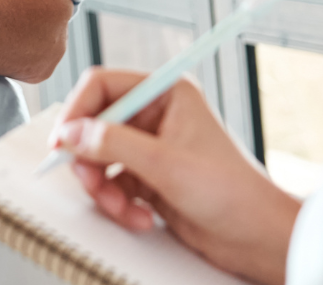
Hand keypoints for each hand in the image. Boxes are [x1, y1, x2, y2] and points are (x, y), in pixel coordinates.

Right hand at [50, 68, 300, 284]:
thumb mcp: (166, 165)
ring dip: (104, 188)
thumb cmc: (233, 192)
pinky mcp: (149, 178)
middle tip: (92, 184)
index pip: (102, 85)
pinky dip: (118, 204)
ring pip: (100, 159)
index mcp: (166, 93)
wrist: (259, 237)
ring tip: (123, 209)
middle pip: (95, 125)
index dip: (78, 112)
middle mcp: (156, 115)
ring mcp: (151, 148)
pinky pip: (113, 184)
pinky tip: (139, 217)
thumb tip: (71, 134)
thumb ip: (113, 144)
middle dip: (91, 161)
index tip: (63, 142)